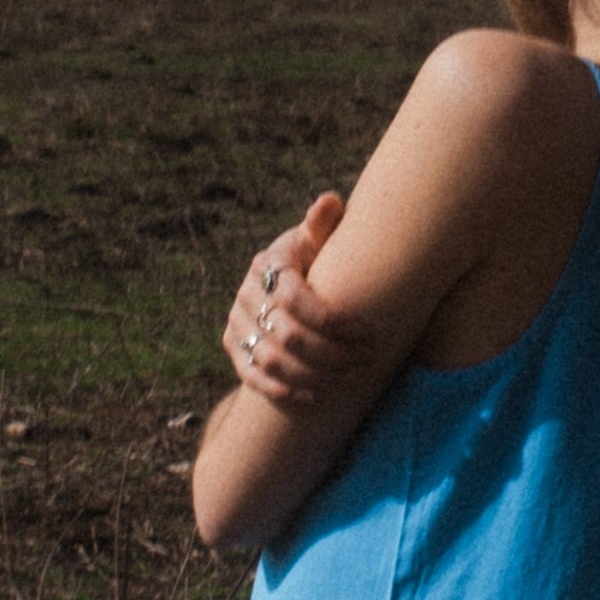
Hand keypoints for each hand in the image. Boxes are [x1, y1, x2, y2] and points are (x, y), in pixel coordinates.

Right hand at [221, 193, 366, 415]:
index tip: (365, 330)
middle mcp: (247, 293)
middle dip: (333, 352)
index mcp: (269, 264)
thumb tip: (331, 202)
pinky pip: (252, 376)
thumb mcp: (319, 239)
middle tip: (366, 357)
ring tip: (348, 376)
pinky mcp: (234, 346)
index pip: (294, 298)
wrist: (283, 281)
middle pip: (288, 335)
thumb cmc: (314, 258)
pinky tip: (314, 396)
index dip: (332, 320)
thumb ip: (323, 224)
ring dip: (314, 374)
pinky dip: (282, 390)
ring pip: (272, 360)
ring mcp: (237, 322)